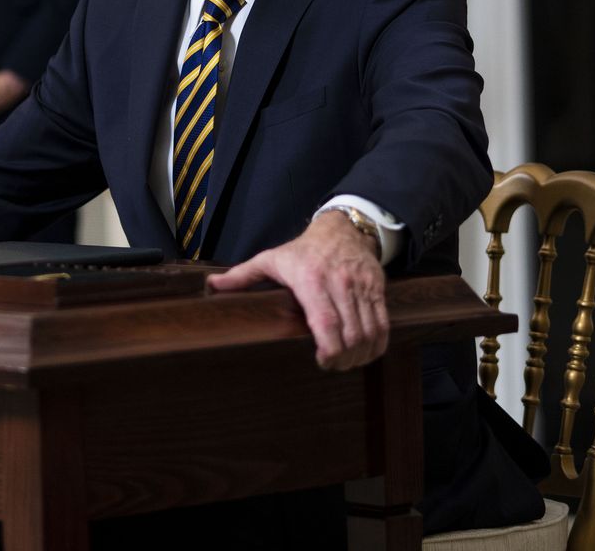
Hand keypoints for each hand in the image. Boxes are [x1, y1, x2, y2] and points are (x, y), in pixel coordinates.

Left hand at [208, 211, 388, 370]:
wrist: (343, 228)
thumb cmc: (303, 249)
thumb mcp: (271, 258)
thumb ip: (242, 276)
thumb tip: (211, 287)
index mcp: (310, 279)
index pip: (326, 321)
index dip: (329, 349)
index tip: (322, 362)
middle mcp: (339, 283)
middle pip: (351, 333)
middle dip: (344, 359)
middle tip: (333, 366)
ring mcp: (361, 286)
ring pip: (369, 331)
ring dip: (361, 354)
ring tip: (348, 363)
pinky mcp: (377, 288)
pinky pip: (383, 323)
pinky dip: (377, 343)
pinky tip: (366, 353)